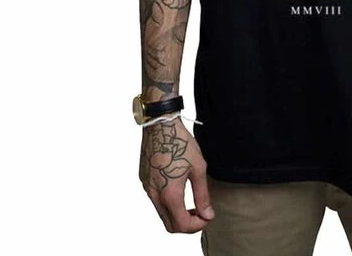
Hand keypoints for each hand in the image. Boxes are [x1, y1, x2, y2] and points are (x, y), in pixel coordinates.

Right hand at [139, 116, 214, 232]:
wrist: (160, 125)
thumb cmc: (181, 143)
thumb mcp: (199, 168)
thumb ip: (202, 195)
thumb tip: (207, 214)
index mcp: (169, 195)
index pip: (182, 225)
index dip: (197, 226)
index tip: (207, 216)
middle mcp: (154, 195)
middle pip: (170, 225)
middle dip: (187, 224)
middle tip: (200, 213)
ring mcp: (147, 188)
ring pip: (162, 214)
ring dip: (177, 214)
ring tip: (191, 203)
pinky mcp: (144, 180)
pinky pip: (155, 200)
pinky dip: (168, 203)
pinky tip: (178, 189)